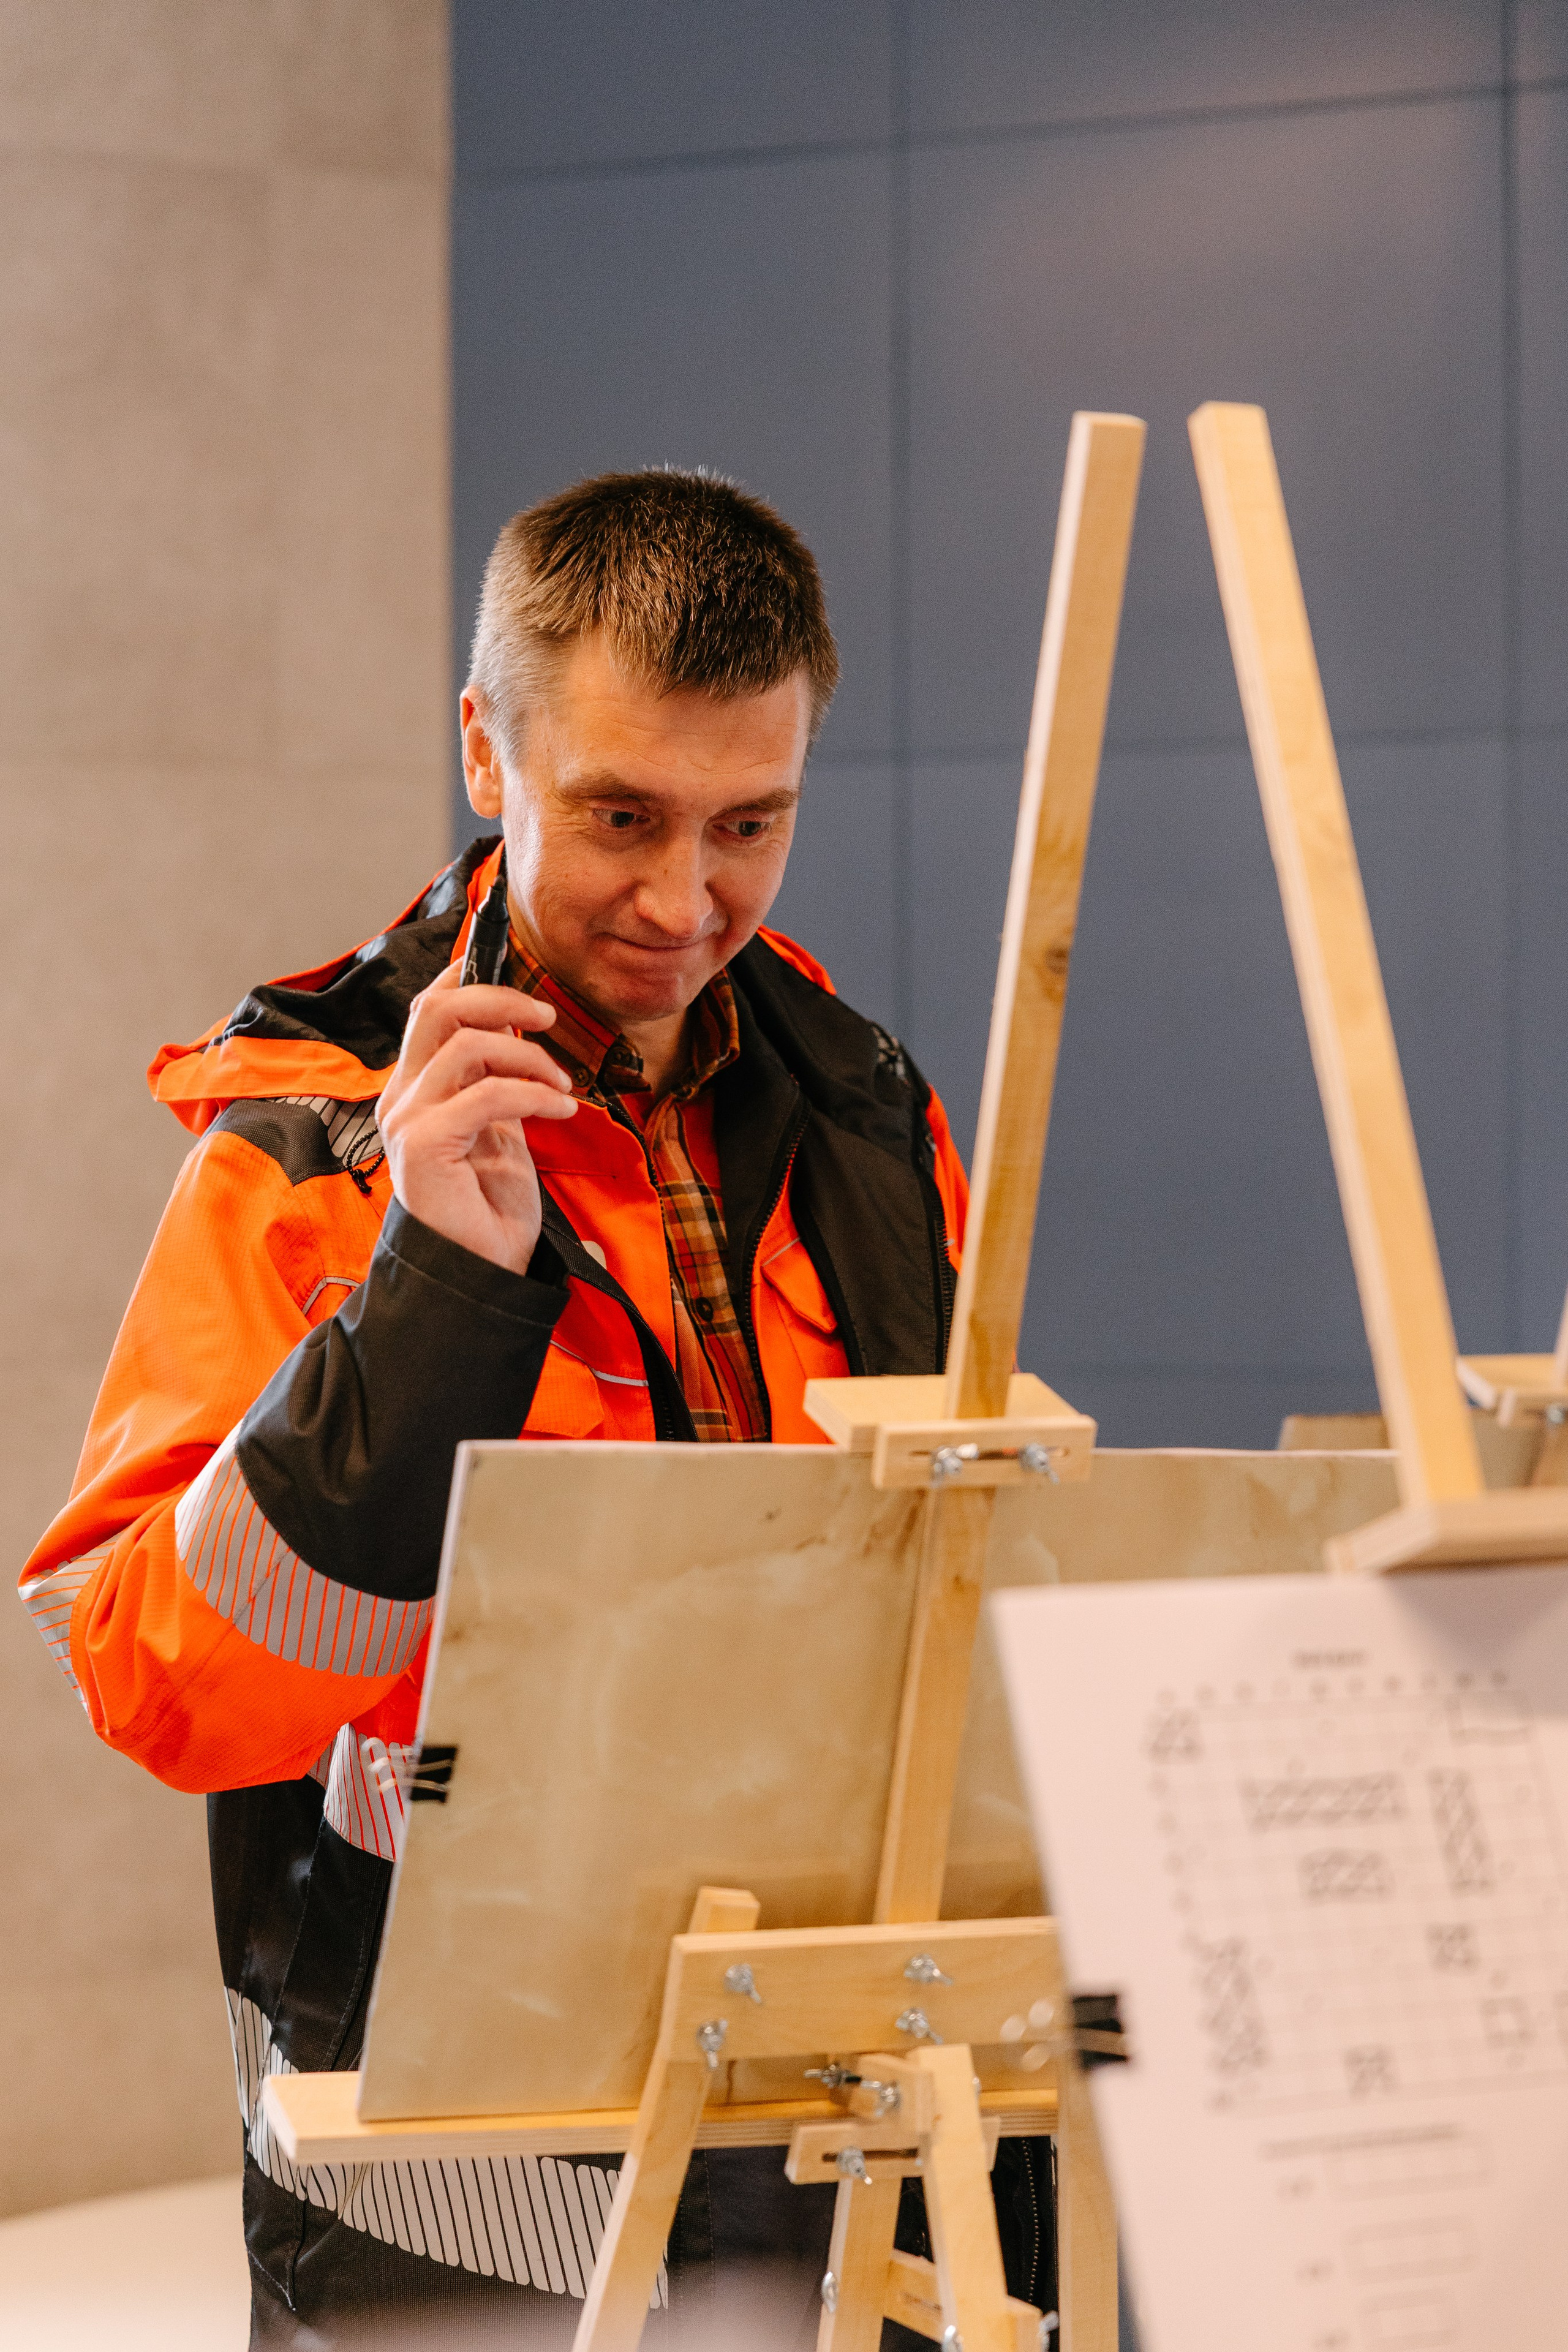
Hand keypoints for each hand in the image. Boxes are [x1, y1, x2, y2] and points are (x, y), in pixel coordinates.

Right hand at [377, 963, 576, 1275]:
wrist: (480, 1272)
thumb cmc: (489, 1207)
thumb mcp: (502, 1127)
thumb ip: (500, 1077)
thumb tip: (518, 1023)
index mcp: (418, 1088)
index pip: (429, 1008)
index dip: (468, 976)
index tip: (518, 974)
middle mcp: (403, 1097)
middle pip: (437, 1009)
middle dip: (499, 997)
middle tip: (547, 1014)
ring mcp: (408, 1120)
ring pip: (465, 1044)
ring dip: (529, 1055)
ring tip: (562, 1085)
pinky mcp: (423, 1145)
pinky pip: (486, 1094)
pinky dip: (534, 1093)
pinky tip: (561, 1108)